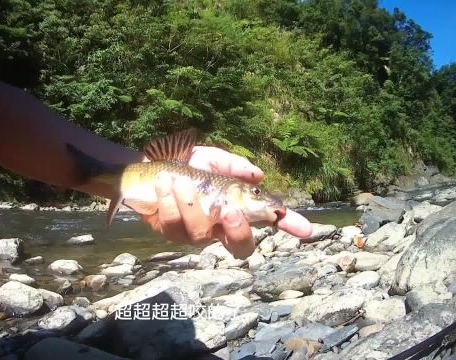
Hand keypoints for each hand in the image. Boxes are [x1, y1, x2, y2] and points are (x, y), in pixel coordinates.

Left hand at [140, 146, 311, 258]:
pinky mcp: (170, 230)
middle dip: (237, 231)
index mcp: (236, 209)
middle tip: (229, 210)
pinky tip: (164, 182)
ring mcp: (194, 233)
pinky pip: (173, 222)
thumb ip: (235, 166)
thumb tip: (258, 176)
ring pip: (200, 232)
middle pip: (240, 247)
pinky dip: (169, 199)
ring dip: (191, 204)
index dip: (288, 226)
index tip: (306, 229)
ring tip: (180, 180)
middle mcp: (219, 227)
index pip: (267, 222)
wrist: (149, 165)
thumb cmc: (187, 164)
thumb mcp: (214, 160)